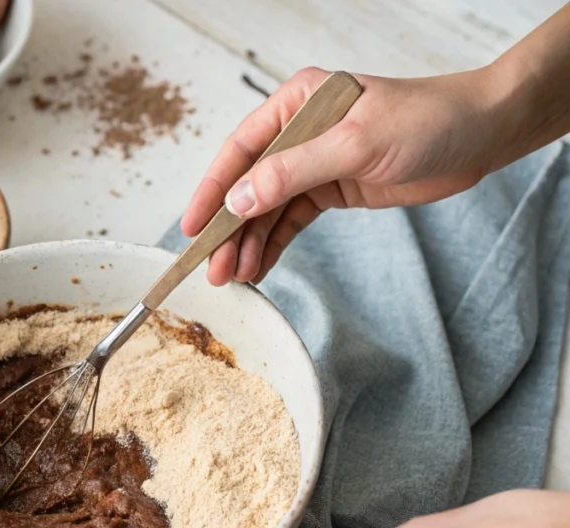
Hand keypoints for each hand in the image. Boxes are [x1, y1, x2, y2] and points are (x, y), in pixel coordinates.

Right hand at [182, 64, 510, 284]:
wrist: (482, 134)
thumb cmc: (426, 122)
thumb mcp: (355, 145)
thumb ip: (292, 172)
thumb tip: (238, 202)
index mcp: (296, 103)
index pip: (241, 150)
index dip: (212, 191)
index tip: (193, 228)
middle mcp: (298, 131)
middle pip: (248, 185)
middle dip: (229, 229)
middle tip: (214, 269)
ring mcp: (313, 162)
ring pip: (267, 208)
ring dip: (249, 242)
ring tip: (234, 276)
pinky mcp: (331, 188)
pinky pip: (291, 220)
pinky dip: (274, 244)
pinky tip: (259, 266)